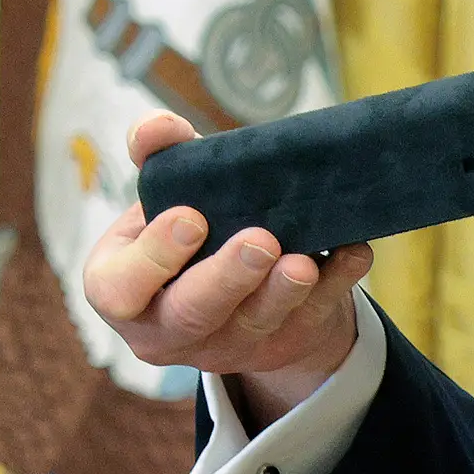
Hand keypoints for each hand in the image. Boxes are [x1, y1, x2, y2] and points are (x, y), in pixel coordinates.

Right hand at [80, 110, 370, 427]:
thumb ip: (156, 154)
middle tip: (260, 241)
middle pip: (193, 315)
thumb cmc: (187, 228)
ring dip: (284, 292)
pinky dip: (337, 284)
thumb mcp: (164, 193)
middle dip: (228, 279)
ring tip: (303, 261)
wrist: (237, 276)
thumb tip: (159, 128)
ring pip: (255, 325)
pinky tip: (353, 254)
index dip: (154, 258)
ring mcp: (228, 345)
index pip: (120, 290)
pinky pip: (312, 318)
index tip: (191, 217)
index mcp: (122, 291)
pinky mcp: (282, 344)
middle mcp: (169, 329)